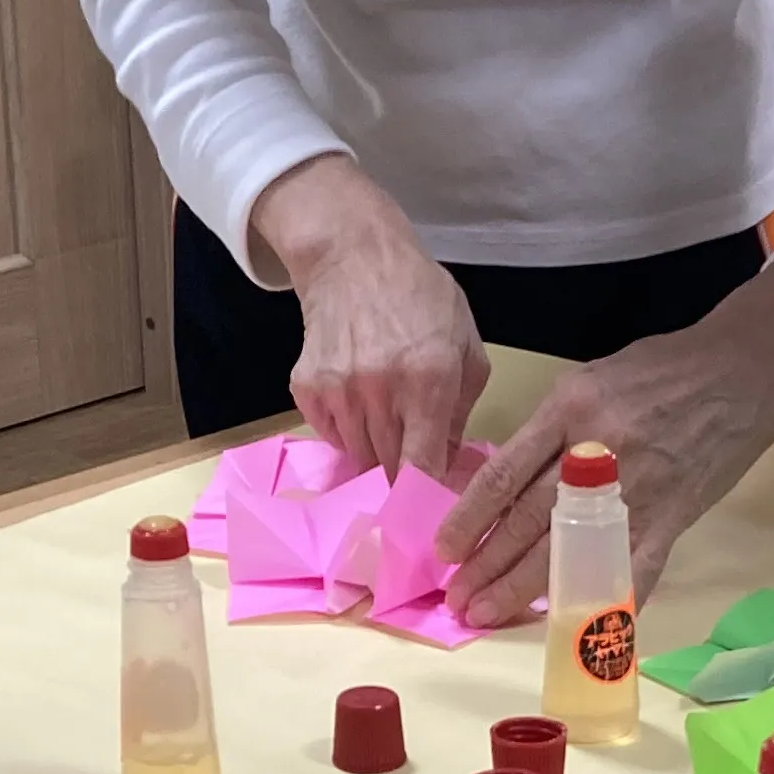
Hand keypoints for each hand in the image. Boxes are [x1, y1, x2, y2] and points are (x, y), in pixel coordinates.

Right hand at [253, 154, 486, 478]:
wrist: (355, 258)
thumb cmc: (422, 300)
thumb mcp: (466, 346)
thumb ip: (463, 411)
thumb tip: (449, 468)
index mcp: (429, 380)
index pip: (422, 467)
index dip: (424, 500)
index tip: (430, 515)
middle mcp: (380, 389)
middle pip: (389, 468)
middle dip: (405, 473)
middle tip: (414, 463)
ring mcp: (338, 389)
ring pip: (359, 456)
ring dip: (376, 450)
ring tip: (387, 421)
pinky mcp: (307, 387)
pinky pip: (330, 435)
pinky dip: (347, 431)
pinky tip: (359, 402)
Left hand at [438, 256, 773, 629]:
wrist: (745, 368)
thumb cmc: (662, 370)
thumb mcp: (590, 381)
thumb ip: (550, 432)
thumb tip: (505, 488)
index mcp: (570, 408)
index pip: (504, 475)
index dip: (469, 519)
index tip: (444, 550)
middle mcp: (597, 451)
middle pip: (528, 521)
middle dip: (487, 565)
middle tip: (457, 598)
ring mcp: (638, 488)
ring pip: (569, 549)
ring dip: (523, 588)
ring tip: (489, 612)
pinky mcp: (673, 516)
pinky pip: (634, 568)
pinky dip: (605, 599)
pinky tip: (575, 625)